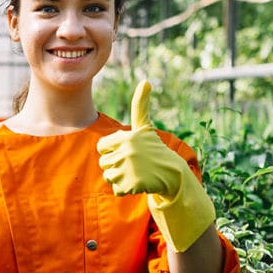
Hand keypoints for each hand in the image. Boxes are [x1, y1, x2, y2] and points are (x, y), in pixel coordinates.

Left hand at [97, 80, 184, 198]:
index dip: (112, 150)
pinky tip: (138, 183)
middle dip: (115, 165)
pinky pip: (116, 190)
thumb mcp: (145, 127)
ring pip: (108, 177)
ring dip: (119, 178)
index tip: (127, 149)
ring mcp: (129, 169)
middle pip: (103, 163)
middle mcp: (127, 152)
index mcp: (127, 137)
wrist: (171, 173)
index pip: (101, 147)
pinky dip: (125, 190)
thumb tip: (146, 81)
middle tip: (134, 163)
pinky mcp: (132, 186)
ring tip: (136, 173)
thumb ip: (140, 106)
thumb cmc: (153, 149)